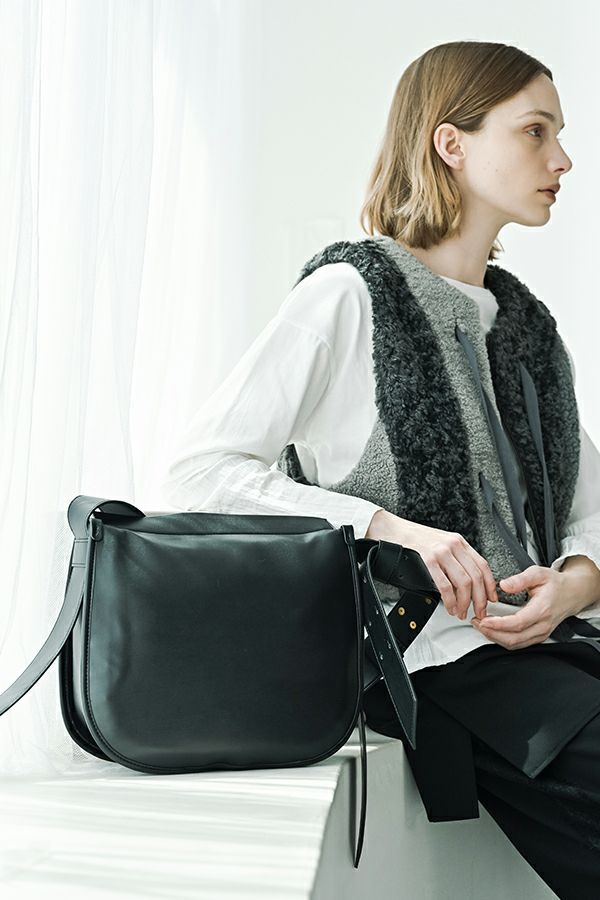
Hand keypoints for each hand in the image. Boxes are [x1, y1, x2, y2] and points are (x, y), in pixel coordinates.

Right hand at [365, 509, 498, 620]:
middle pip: (476, 577)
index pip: (483, 566)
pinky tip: (448, 606)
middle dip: (480, 599)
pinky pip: (444, 584)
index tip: (491, 599)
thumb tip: (468, 582)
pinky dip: (449, 600)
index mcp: (459, 542)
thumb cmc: (414, 539)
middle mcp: (454, 545)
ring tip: (461, 612)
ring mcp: (441, 551)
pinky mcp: (428, 558)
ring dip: (464, 602)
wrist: (393, 529)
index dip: (490, 586)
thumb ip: (455, 558)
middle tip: (478, 612)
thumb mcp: (441, 544)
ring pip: (463, 582)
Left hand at [471, 564, 575, 648]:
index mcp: (542, 609)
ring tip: (481, 625)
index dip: (499, 624)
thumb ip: (520, 579)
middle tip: (477, 622)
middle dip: (492, 633)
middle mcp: (542, 625)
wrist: (571, 593)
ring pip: (515, 644)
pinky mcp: (538, 637)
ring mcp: (541, 633)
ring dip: (495, 638)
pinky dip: (503, 639)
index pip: (518, 623)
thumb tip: (504, 585)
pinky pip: (519, 644)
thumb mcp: (538, 573)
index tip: (484, 620)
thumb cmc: (555, 584)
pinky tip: (492, 630)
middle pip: (515, 639)